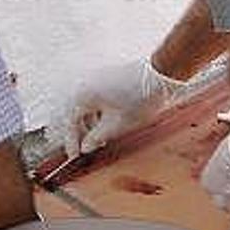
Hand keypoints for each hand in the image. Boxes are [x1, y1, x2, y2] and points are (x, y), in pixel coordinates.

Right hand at [54, 58, 185, 158]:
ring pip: (85, 106)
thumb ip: (97, 138)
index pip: (69, 122)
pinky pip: (94, 98)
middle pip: (75, 113)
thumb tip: (85, 147)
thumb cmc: (138, 98)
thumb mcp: (117, 125)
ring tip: (101, 137)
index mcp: (82, 96)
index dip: (71, 141)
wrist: (160, 74)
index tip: (75, 156)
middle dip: (80, 132)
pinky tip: (108, 122)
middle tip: (88, 147)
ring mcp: (94, 79)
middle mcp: (83, 85)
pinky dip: (97, 112)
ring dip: (89, 123)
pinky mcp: (105, 78)